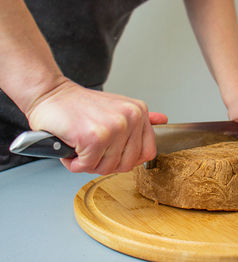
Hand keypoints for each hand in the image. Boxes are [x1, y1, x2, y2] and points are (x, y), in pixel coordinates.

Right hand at [26, 79, 167, 174]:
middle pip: (127, 164)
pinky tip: (72, 147)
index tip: (113, 153)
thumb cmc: (81, 105)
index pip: (148, 152)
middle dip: (105, 163)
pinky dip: (74, 163)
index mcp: (139, 112)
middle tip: (92, 150)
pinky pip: (87, 166)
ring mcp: (114, 127)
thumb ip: (141, 119)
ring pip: (107, 168)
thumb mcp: (117, 107)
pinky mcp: (94, 137)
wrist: (51, 94)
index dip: (128, 159)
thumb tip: (162, 120)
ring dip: (88, 163)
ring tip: (81, 145)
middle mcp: (131, 118)